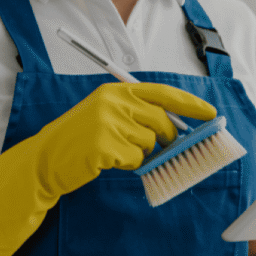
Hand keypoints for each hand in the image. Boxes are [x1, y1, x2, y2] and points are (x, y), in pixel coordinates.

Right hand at [35, 82, 217, 192]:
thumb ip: (138, 113)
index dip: (190, 104)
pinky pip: (136, 159)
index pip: (163, 93)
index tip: (211, 113)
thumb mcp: (107, 114)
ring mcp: (108, 123)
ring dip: (141, 153)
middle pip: (162, 121)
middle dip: (169, 138)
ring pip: (151, 143)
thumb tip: (178, 125)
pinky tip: (108, 161)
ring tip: (117, 151)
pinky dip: (128, 164)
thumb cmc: (79, 139)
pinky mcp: (105, 146)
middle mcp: (114, 102)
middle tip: (161, 146)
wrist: (44, 159)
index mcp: (117, 90)